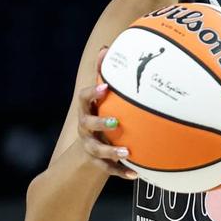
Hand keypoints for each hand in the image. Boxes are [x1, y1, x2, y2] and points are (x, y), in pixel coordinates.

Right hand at [78, 45, 138, 179]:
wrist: (86, 147)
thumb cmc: (98, 113)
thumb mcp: (99, 96)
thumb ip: (101, 74)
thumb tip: (106, 47)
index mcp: (86, 109)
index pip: (84, 98)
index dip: (93, 93)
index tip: (106, 87)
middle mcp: (85, 128)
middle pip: (88, 125)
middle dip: (101, 124)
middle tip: (116, 123)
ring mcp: (90, 146)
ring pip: (97, 150)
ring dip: (111, 152)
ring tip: (127, 153)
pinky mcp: (97, 162)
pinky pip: (108, 169)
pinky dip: (121, 172)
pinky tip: (136, 173)